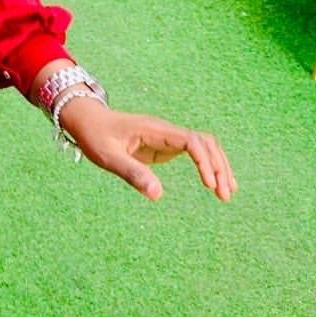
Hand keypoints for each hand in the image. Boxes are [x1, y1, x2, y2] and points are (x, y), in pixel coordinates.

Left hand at [57, 96, 235, 201]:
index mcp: (155, 130)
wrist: (87, 120)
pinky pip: (195, 153)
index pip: (191, 141)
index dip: (205, 161)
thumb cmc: (95, 137)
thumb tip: (158, 196)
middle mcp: (166, 131)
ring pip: (205, 146)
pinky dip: (209, 166)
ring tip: (228, 193)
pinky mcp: (165, 146)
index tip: (209, 185)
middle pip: (206, 142)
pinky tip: (216, 184)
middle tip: (225, 196)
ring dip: (218, 166)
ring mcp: (168, 137)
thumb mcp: (108, 158)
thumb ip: (132, 174)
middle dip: (219, 167)